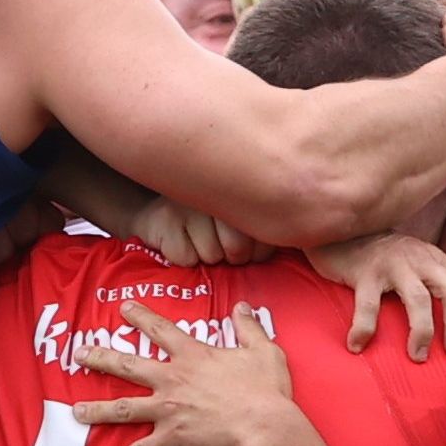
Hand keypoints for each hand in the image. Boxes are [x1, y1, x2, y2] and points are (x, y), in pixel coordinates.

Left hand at [75, 306, 301, 445]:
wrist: (264, 429)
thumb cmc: (266, 391)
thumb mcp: (263, 350)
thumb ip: (248, 326)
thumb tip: (242, 307)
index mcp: (192, 356)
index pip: (160, 329)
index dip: (140, 316)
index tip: (123, 308)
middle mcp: (172, 380)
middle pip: (127, 365)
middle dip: (100, 357)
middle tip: (79, 354)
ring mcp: (168, 410)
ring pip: (123, 408)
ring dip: (97, 410)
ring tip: (76, 412)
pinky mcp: (171, 439)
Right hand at [120, 197, 270, 270]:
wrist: (159, 213)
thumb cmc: (210, 220)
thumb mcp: (242, 216)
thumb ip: (266, 226)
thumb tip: (285, 244)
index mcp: (245, 186)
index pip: (264, 236)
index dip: (257, 251)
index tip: (247, 244)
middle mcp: (217, 188)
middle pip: (238, 248)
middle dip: (232, 256)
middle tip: (221, 243)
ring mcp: (190, 202)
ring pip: (212, 255)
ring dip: (207, 256)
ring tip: (199, 237)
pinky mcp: (166, 219)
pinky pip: (187, 259)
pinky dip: (185, 258)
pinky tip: (181, 239)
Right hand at [303, 233, 445, 359]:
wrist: (341, 231)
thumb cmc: (381, 258)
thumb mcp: (416, 264)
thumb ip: (433, 282)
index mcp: (436, 260)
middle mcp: (421, 259)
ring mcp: (394, 264)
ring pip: (419, 298)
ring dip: (423, 330)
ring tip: (419, 357)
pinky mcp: (365, 272)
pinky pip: (369, 304)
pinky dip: (365, 328)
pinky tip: (357, 346)